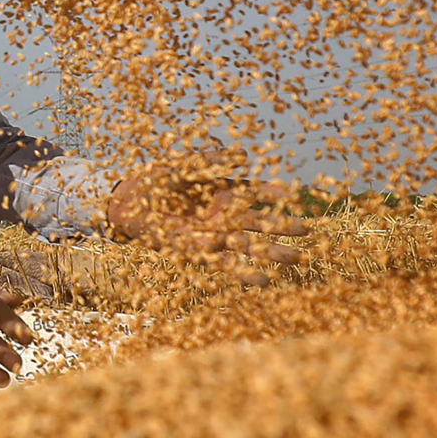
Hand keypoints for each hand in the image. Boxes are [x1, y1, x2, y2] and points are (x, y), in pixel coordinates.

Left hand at [106, 154, 308, 283]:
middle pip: (260, 222)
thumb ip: (211, 162)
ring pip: (250, 245)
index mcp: (222, 191)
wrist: (126, 204)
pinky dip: (245, 273)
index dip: (275, 193)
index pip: (256, 192)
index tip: (295, 195)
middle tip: (310, 233)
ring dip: (273, 252)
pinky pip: (227, 264)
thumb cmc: (153, 182)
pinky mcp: (200, 252)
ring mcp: (213, 234)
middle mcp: (222, 214)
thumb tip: (243, 156)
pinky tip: (264, 281)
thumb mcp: (183, 165)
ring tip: (298, 259)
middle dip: (285, 227)